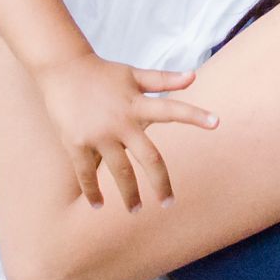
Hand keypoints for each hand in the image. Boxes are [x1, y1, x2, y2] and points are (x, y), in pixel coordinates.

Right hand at [33, 53, 218, 210]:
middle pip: (149, 158)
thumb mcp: (134, 74)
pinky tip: (98, 205)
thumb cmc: (102, 73)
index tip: (217, 123)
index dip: (195, 116)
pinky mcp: (75, 143)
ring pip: (119, 172)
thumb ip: (163, 80)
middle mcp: (121, 122)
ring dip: (128, 194)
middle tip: (168, 204)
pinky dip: (92, 191)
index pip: (171, 110)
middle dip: (160, 183)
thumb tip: (193, 77)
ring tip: (135, 210)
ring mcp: (98, 134)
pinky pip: (86, 173)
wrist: (62, 69)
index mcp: (137, 104)